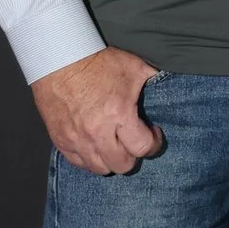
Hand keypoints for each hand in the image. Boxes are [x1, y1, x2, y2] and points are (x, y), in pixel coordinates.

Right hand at [31, 46, 163, 174]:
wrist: (60, 59)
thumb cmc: (98, 62)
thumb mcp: (134, 67)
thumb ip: (154, 81)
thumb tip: (168, 86)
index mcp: (119, 114)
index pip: (142, 148)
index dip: (154, 144)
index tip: (153, 133)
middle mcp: (97, 132)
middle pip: (122, 165)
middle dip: (133, 156)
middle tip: (134, 142)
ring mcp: (76, 139)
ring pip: (99, 168)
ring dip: (110, 160)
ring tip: (115, 145)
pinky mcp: (60, 140)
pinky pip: (77, 163)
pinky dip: (89, 158)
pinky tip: (96, 146)